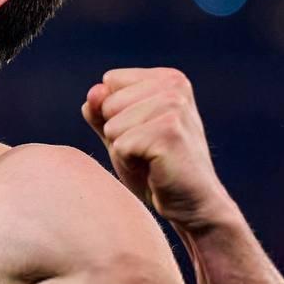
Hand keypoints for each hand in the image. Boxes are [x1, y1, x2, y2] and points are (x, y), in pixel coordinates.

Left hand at [81, 67, 233, 230]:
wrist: (191, 204)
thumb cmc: (154, 169)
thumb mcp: (121, 134)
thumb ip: (101, 110)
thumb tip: (93, 92)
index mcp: (167, 78)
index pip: (109, 82)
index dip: (115, 114)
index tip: (143, 132)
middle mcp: (175, 86)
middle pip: (108, 103)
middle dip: (118, 133)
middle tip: (148, 150)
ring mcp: (174, 107)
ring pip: (112, 125)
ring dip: (124, 150)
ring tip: (151, 159)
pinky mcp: (169, 132)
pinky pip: (120, 146)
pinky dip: (129, 164)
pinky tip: (154, 169)